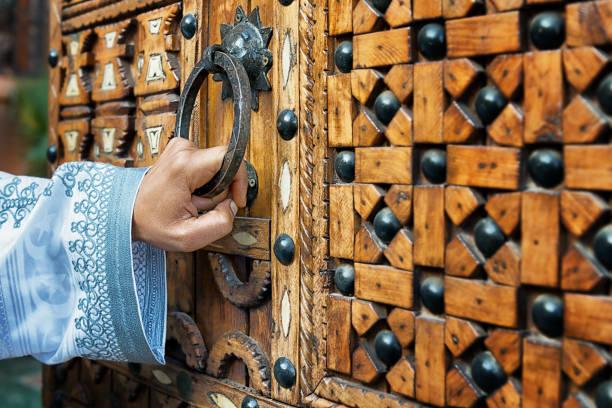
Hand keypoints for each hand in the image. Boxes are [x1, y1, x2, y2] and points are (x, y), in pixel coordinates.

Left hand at [132, 138, 246, 251]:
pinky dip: (201, 181)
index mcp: (185, 166)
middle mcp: (182, 150)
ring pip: (215, 166)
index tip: (237, 198)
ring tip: (190, 200)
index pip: (230, 156)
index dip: (240, 178)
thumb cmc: (152, 223)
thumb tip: (232, 207)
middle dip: (218, 191)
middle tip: (198, 205)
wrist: (127, 212)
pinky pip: (206, 164)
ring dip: (208, 188)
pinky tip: (187, 193)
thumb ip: (220, 224)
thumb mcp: (188, 237)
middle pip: (223, 165)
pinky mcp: (180, 150)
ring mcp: (180, 147)